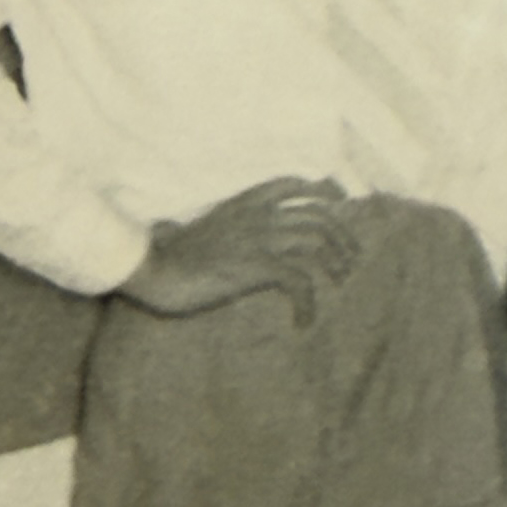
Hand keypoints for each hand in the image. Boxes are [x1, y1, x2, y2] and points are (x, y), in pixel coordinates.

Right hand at [118, 178, 357, 328]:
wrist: (156, 268)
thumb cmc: (174, 254)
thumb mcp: (209, 225)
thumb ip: (232, 221)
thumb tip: (239, 227)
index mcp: (247, 200)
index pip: (296, 183)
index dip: (324, 192)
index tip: (339, 206)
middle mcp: (259, 214)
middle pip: (319, 215)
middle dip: (343, 238)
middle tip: (350, 262)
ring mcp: (260, 238)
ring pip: (318, 243)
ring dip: (335, 266)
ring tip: (336, 286)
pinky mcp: (257, 265)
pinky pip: (300, 281)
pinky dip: (308, 304)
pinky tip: (302, 322)